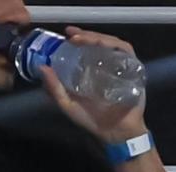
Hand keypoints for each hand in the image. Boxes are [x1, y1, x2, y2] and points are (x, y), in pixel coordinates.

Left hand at [40, 27, 147, 142]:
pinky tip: (104, 44)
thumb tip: (41, 67)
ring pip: (112, 43)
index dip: (77, 39)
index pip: (86, 49)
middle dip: (85, 35)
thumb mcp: (68, 104)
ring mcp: (120, 67)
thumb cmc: (92, 120)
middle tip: (71, 34)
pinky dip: (115, 45)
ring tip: (83, 39)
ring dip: (98, 37)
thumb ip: (54, 89)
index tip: (66, 35)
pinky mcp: (133, 70)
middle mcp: (107, 66)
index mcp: (91, 71)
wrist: (115, 133)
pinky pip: (126, 51)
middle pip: (99, 43)